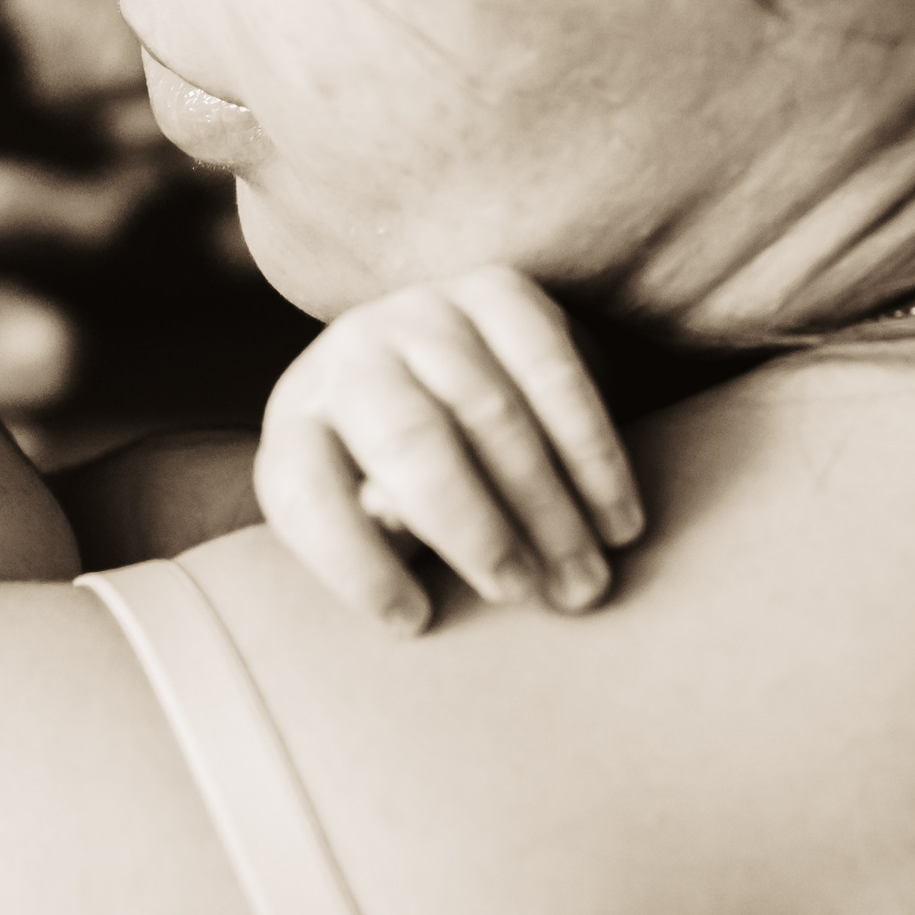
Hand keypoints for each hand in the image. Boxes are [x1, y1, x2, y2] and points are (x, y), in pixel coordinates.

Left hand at [254, 266, 641, 633]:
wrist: (442, 369)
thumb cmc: (401, 475)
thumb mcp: (371, 513)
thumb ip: (381, 531)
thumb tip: (403, 523)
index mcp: (296, 421)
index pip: (304, 494)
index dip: (354, 564)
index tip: (412, 622)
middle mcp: (347, 354)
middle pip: (406, 441)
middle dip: (472, 527)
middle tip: (523, 593)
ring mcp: (421, 313)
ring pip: (489, 411)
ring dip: (547, 505)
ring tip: (583, 579)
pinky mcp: (495, 291)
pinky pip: (552, 369)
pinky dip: (591, 451)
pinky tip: (618, 517)